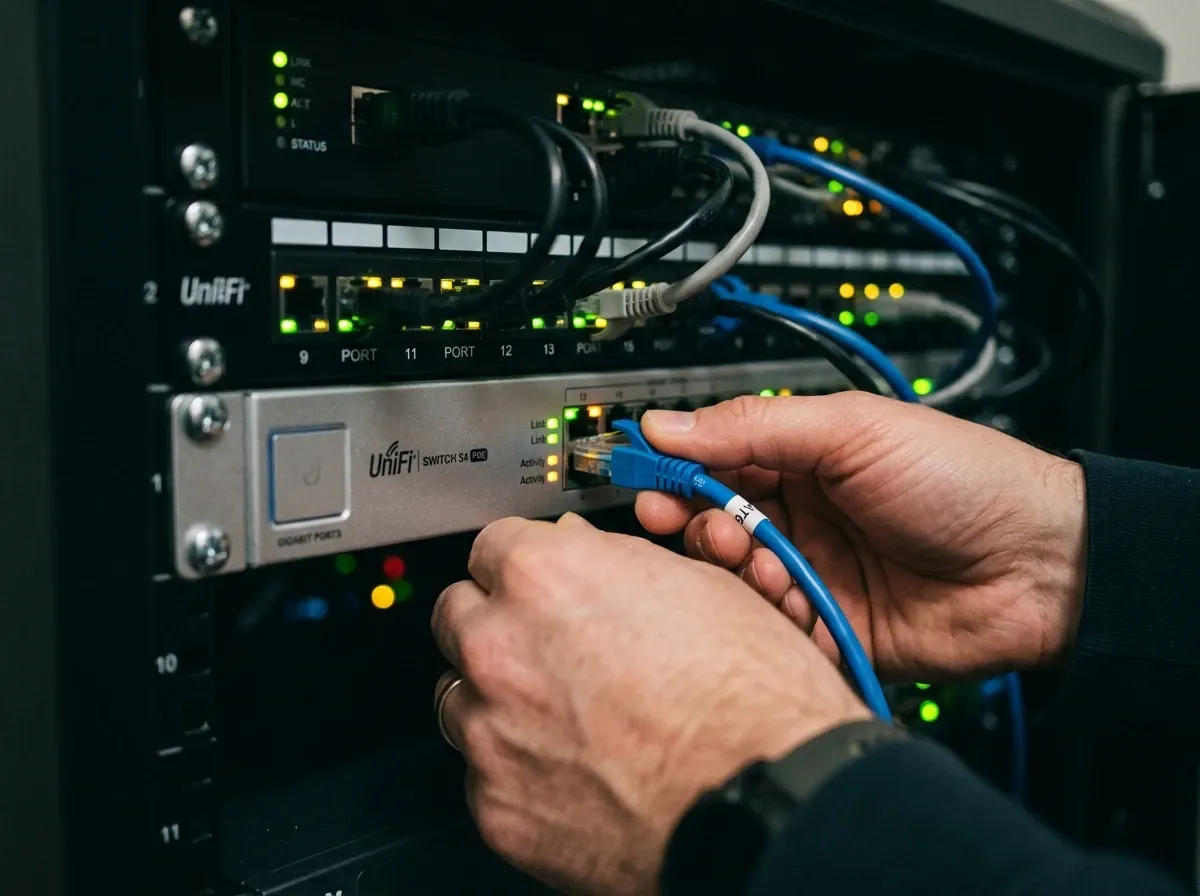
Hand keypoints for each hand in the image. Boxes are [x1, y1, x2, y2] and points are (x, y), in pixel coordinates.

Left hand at [432, 513, 867, 894]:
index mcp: (546, 577)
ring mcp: (492, 733)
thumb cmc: (753, 700)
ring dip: (500, 698)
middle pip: (459, 615)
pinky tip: (578, 772)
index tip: (539, 581)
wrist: (774, 805)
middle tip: (552, 647)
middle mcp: (503, 649)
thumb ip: (614, 564)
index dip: (526, 564)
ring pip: (461, 696)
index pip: (491, 546)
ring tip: (569, 716)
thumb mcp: (699, 586)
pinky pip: (485, 774)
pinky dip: (520, 770)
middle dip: (501, 624)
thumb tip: (582, 554)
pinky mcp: (497, 808)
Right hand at [636, 393, 1087, 680]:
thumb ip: (753, 427)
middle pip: (713, 523)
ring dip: (739, 571)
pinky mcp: (829, 627)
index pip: (713, 460)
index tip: (640, 479)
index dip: (673, 470)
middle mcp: (800, 515)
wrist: (1041, 566)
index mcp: (802, 458)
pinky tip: (798, 604)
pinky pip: (775, 629)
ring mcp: (814, 572)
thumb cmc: (964, 479)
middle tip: (706, 528)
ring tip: (768, 563)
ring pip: (737, 579)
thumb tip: (668, 423)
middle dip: (698, 526)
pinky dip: (775, 619)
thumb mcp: (852, 431)